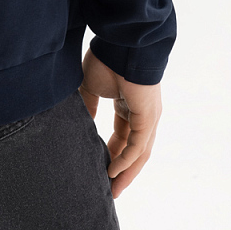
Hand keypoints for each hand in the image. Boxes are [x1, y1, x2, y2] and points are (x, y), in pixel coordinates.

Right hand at [78, 47, 161, 198]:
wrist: (120, 42)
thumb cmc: (107, 58)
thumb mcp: (91, 86)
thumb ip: (88, 105)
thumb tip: (82, 122)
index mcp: (130, 105)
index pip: (124, 137)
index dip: (113, 153)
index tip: (101, 167)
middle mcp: (142, 114)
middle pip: (134, 150)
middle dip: (122, 170)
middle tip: (110, 188)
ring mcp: (147, 116)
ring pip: (139, 152)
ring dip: (127, 172)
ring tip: (113, 188)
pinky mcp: (147, 116)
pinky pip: (137, 145)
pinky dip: (126, 159)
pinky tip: (113, 170)